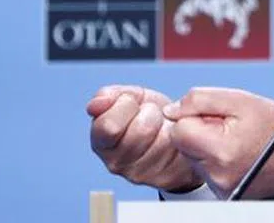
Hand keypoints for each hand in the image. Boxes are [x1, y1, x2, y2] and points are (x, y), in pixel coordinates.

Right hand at [87, 85, 201, 192]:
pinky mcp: (163, 178)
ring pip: (162, 138)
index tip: (132, 104)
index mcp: (100, 141)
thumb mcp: (129, 96)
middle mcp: (115, 163)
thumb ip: (109, 96)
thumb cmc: (148, 114)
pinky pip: (177, 149)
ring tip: (161, 126)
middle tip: (150, 115)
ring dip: (166, 124)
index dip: (126, 105)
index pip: (109, 125)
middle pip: (142, 129)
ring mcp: (139, 174)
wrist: (176, 131)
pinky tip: (172, 139)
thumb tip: (94, 105)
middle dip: (151, 113)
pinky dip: (179, 136)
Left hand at [163, 87, 273, 198]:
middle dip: (200, 131)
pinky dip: (215, 158)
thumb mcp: (238, 98)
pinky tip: (236, 152)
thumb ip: (199, 99)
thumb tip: (172, 111)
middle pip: (184, 146)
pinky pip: (206, 170)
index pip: (178, 130)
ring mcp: (223, 187)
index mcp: (221, 150)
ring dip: (207, 145)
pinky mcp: (226, 193)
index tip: (214, 115)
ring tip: (235, 139)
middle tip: (228, 126)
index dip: (193, 116)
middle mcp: (219, 175)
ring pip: (193, 158)